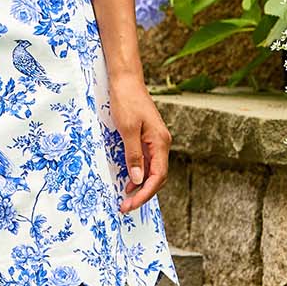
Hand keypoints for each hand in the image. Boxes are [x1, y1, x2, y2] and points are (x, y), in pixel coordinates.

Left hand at [107, 71, 170, 213]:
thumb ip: (133, 155)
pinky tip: (129, 180)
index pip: (158, 176)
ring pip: (152, 170)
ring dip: (141, 186)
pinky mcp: (147, 137)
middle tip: (125, 206)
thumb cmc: (126, 100)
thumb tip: (138, 179)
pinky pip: (147, 161)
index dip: (145, 193)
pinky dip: (139, 173)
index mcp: (159, 142)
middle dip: (143, 194)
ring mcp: (155, 140)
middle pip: (157, 176)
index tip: (130, 204)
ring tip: (126, 198)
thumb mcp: (126, 129)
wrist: (125, 80)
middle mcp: (161, 143)